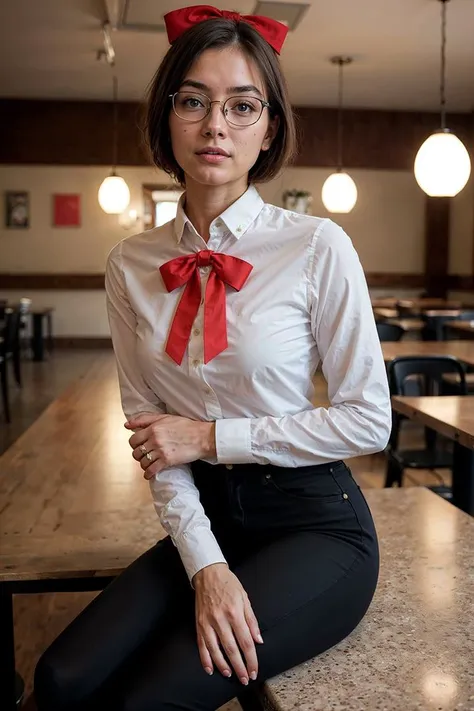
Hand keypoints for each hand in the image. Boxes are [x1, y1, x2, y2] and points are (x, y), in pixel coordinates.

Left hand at [125, 413, 215, 478]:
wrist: (202, 437)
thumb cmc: (185, 426)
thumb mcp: (164, 417)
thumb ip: (144, 419)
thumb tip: (127, 424)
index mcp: (153, 428)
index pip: (133, 439)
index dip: (134, 444)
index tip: (139, 446)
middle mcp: (154, 439)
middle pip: (136, 452)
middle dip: (138, 455)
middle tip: (144, 455)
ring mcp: (160, 451)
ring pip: (142, 462)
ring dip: (143, 464)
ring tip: (148, 463)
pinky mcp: (167, 461)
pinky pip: (151, 470)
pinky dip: (148, 474)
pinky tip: (150, 474)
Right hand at [193, 563, 262, 684]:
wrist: (208, 573)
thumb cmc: (229, 584)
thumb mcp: (245, 598)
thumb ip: (252, 620)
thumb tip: (258, 640)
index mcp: (235, 613)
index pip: (246, 642)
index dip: (251, 659)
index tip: (254, 670)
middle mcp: (221, 619)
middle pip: (232, 649)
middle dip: (239, 667)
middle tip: (244, 679)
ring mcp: (208, 622)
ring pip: (215, 650)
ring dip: (223, 665)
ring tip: (230, 674)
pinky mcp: (199, 623)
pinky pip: (201, 645)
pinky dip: (205, 659)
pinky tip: (210, 669)